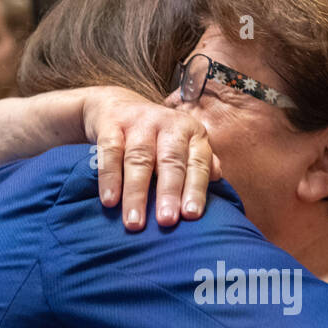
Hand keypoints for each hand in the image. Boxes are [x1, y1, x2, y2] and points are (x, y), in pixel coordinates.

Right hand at [80, 86, 222, 230]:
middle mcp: (169, 125)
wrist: (118, 105)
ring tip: (134, 222)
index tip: (192, 215)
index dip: (195, 189)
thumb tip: (217, 177)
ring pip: (139, 159)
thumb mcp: (184, 146)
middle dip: (169, 192)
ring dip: (136, 193)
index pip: (197, 163)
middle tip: (166, 221)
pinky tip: (109, 201)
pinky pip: (110, 152)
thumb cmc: (159, 139)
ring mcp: (139, 123)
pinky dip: (109, 178)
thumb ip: (201, 164)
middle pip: (170, 161)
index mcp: (192, 134)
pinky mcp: (112, 124)